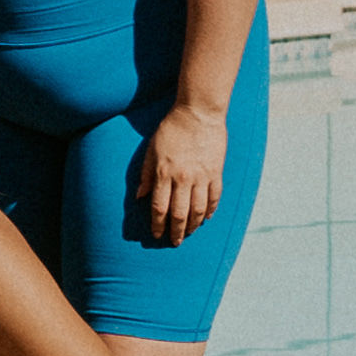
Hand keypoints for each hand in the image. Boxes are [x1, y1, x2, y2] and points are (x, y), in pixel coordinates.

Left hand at [141, 102, 226, 246]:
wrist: (198, 113)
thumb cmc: (171, 129)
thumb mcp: (151, 150)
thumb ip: (146, 174)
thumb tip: (139, 196)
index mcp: (164, 174)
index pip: (160, 207)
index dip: (157, 224)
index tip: (156, 234)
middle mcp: (183, 179)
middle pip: (180, 214)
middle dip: (176, 231)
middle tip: (175, 242)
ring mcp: (202, 177)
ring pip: (198, 210)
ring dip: (194, 225)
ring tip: (190, 233)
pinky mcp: (216, 172)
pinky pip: (214, 197)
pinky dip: (211, 210)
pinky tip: (206, 218)